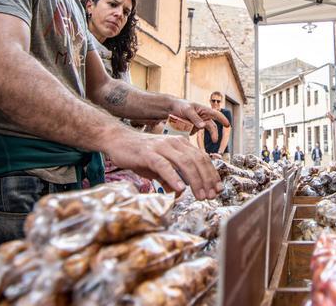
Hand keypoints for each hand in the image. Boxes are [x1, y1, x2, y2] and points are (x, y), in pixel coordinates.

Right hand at [106, 128, 221, 199]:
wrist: (117, 140)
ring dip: (195, 181)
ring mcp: (162, 147)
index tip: (218, 189)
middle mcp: (175, 143)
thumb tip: (180, 190)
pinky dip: (174, 177)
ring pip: (185, 163)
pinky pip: (164, 166)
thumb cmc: (139, 154)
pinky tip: (180, 188)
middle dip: (207, 180)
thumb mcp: (159, 166)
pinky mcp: (148, 153)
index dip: (212, 174)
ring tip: (200, 195)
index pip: (202, 158)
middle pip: (198, 160)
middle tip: (211, 196)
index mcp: (181, 144)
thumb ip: (170, 176)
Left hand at [170, 99, 228, 138]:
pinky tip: (188, 132)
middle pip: (211, 126)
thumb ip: (195, 118)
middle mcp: (203, 117)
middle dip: (214, 133)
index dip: (223, 119)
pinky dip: (193, 133)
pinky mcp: (192, 127)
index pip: (216, 114)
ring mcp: (198, 122)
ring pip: (204, 130)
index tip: (227, 125)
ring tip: (200, 137)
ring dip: (203, 134)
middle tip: (215, 140)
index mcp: (204, 110)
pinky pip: (195, 132)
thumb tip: (203, 126)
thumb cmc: (180, 105)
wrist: (170, 108)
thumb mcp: (187, 110)